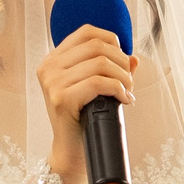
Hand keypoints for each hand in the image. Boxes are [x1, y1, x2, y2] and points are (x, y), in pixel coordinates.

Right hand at [37, 23, 135, 176]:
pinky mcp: (61, 98)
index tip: (122, 60)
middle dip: (121, 62)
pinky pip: (99, 83)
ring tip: (127, 91)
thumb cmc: (85, 119)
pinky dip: (118, 89)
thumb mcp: (96, 89)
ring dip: (122, 77)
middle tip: (128, 81)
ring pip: (100, 63)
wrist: (72, 152)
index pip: (86, 32)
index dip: (112, 40)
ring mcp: (52, 82)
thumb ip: (111, 69)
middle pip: (97, 46)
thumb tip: (134, 58)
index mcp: (53, 60)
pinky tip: (123, 99)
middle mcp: (49, 67)